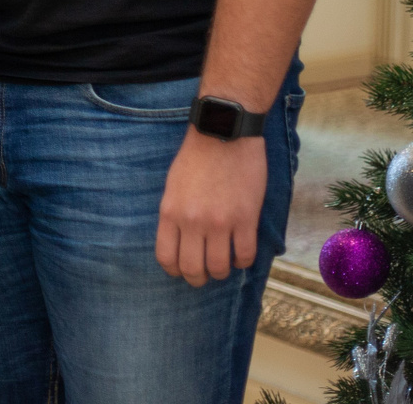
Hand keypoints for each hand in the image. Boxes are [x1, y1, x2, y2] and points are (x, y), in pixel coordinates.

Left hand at [155, 126, 266, 285]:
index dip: (174, 271)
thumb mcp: (173, 186)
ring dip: (221, 271)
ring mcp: (220, 222)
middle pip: (192, 269)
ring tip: (224, 264)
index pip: (166, 257)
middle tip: (205, 275)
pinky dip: (243, 261)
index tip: (182, 271)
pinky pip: (245, 255)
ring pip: (219, 267)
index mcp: (170, 212)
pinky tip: (241, 255)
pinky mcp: (245, 219)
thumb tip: (179, 241)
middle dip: (198, 278)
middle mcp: (192, 221)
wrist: (224, 133)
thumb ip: (174, 214)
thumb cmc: (196, 156)